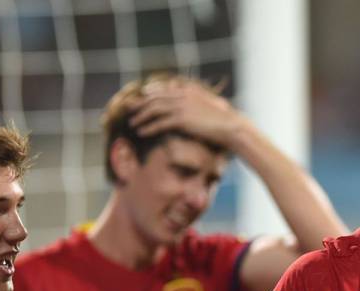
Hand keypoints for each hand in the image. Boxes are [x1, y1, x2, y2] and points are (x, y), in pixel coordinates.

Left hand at [128, 80, 245, 148]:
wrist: (231, 126)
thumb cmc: (224, 120)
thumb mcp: (210, 105)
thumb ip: (198, 100)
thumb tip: (192, 103)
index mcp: (188, 90)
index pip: (163, 90)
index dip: (149, 94)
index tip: (140, 98)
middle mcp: (182, 95)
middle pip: (155, 98)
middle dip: (140, 103)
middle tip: (128, 109)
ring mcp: (181, 107)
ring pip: (154, 109)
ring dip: (141, 116)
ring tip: (132, 123)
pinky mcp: (182, 119)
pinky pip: (160, 123)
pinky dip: (149, 128)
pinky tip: (141, 132)